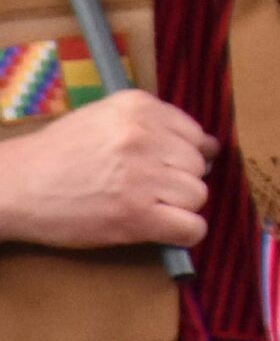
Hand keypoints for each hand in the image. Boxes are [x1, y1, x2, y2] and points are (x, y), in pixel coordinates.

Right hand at [0, 90, 214, 249]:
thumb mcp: (106, 116)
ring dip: (182, 207)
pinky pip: (190, 227)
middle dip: (185, 180)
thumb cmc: (58, 154)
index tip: (178, 168)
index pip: (196, 134)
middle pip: (199, 164)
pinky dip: (187, 233)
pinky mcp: (134, 216)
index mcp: (140, 107)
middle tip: (160, 192)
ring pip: (198, 194)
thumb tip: (200, 145)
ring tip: (157, 210)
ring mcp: (142, 176)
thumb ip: (150, 123)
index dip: (190, 155)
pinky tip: (170, 232)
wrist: (16, 186)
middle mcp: (146, 136)